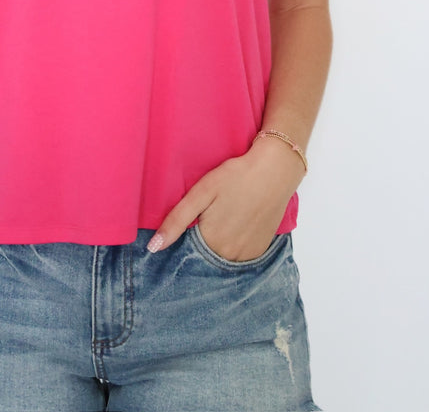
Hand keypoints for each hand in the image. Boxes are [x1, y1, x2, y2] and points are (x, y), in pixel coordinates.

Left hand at [147, 143, 303, 261]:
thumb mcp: (202, 192)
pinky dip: (233, 245)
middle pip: (205, 255)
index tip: (189, 222)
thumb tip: (154, 248)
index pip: (187, 253)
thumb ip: (177, 221)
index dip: (182, 239)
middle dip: (199, 242)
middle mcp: (230, 256)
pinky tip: (235, 225)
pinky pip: (239, 255)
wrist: (275, 170)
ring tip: (221, 218)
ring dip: (216, 245)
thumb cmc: (236, 177)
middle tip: (207, 214)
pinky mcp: (260, 250)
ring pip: (222, 257)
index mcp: (211, 242)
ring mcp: (248, 255)